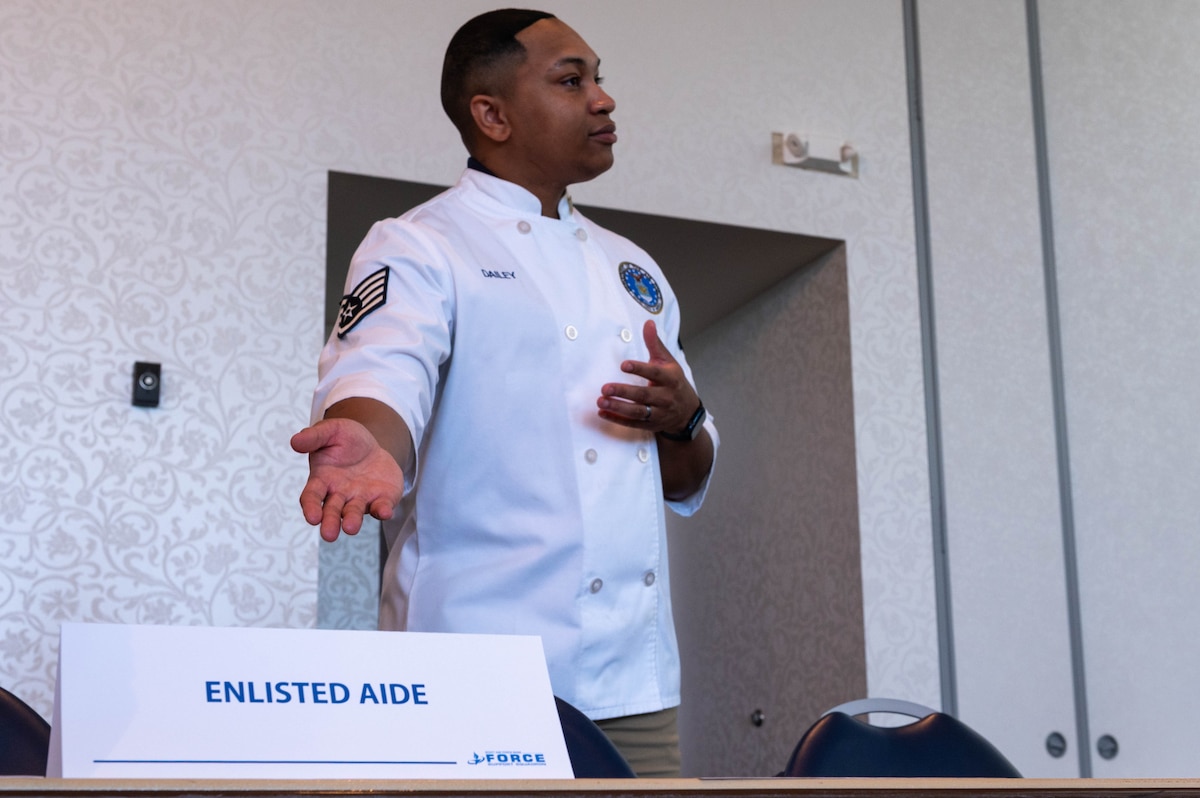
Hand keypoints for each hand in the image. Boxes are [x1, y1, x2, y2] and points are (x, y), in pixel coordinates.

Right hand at [290, 418, 404, 541]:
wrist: (372, 445)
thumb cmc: (345, 440)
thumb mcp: (331, 431)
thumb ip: (314, 436)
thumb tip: (295, 442)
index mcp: (322, 480)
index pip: (312, 497)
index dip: (311, 507)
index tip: (312, 517)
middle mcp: (339, 494)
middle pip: (332, 511)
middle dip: (330, 522)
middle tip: (329, 535)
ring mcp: (360, 499)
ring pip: (354, 513)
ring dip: (353, 521)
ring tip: (350, 528)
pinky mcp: (381, 499)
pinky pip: (381, 507)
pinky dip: (382, 511)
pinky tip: (384, 512)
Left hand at [597, 319, 699, 436]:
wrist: (687, 412)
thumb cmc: (674, 382)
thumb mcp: (668, 362)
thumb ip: (655, 344)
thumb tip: (648, 323)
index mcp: (670, 379)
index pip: (654, 373)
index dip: (639, 369)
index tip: (624, 365)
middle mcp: (665, 397)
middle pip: (643, 395)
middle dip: (624, 392)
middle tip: (605, 387)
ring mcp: (658, 413)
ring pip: (638, 412)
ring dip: (618, 407)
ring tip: (601, 401)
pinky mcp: (650, 425)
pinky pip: (633, 424)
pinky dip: (617, 420)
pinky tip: (603, 413)